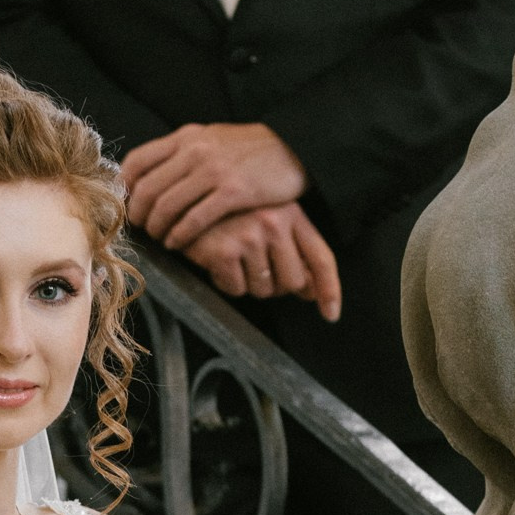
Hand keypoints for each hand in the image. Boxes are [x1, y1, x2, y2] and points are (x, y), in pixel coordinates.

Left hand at [122, 120, 307, 243]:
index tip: (128, 204)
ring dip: (158, 229)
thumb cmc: (251, 149)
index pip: (138, 161)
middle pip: (148, 189)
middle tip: (142, 229)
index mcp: (186, 138)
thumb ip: (183, 153)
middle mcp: (195, 152)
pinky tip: (178, 243)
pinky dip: (180, 235)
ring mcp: (214, 172)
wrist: (293, 147)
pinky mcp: (233, 192)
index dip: (126, 188)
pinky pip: (194, 220)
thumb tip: (151, 175)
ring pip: (167, 206)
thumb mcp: (211, 138)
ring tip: (160, 239)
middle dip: (139, 215)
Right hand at [185, 205, 341, 320]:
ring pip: (264, 289)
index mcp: (291, 213)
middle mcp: (274, 222)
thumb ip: (292, 252)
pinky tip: (219, 262)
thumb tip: (311, 292)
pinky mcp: (225, 250)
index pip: (321, 258)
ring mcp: (250, 235)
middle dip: (276, 285)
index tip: (330, 314)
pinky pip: (237, 290)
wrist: (183, 200)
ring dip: (248, 284)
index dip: (329, 290)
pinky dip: (227, 283)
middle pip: (293, 282)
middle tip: (256, 268)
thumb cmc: (228, 214)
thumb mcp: (267, 222)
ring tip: (235, 259)